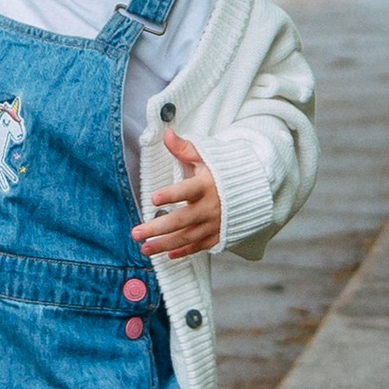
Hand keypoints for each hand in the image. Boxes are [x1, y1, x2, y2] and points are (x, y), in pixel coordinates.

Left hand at [131, 128, 220, 260]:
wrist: (253, 191)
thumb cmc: (223, 171)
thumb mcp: (206, 157)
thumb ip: (184, 148)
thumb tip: (166, 133)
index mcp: (206, 185)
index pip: (186, 190)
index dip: (171, 195)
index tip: (153, 199)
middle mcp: (211, 207)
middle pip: (181, 220)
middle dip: (157, 228)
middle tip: (136, 233)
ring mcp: (215, 224)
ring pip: (186, 237)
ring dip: (164, 245)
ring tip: (144, 248)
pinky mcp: (219, 236)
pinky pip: (199, 247)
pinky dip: (184, 252)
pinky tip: (167, 255)